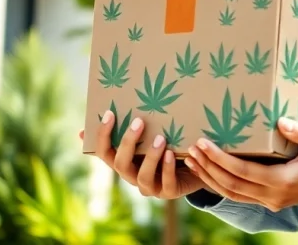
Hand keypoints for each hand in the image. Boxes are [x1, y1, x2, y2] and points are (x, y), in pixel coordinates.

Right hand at [80, 110, 205, 199]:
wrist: (194, 168)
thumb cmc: (166, 146)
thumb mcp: (150, 135)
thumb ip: (134, 126)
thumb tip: (107, 106)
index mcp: (123, 161)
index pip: (104, 152)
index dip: (103, 135)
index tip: (109, 113)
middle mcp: (132, 176)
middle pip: (120, 164)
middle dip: (128, 142)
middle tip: (139, 121)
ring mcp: (150, 186)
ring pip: (143, 176)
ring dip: (150, 157)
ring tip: (160, 138)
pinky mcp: (169, 192)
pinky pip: (166, 183)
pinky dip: (167, 168)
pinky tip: (171, 154)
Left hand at [184, 117, 297, 210]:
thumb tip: (280, 121)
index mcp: (281, 181)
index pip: (241, 171)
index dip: (219, 159)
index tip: (204, 143)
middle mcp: (272, 195)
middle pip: (231, 185)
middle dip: (208, 167)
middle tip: (192, 149)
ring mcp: (270, 202)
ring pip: (232, 194)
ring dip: (211, 178)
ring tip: (194, 160)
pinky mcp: (270, 202)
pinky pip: (240, 196)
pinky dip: (222, 185)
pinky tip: (211, 173)